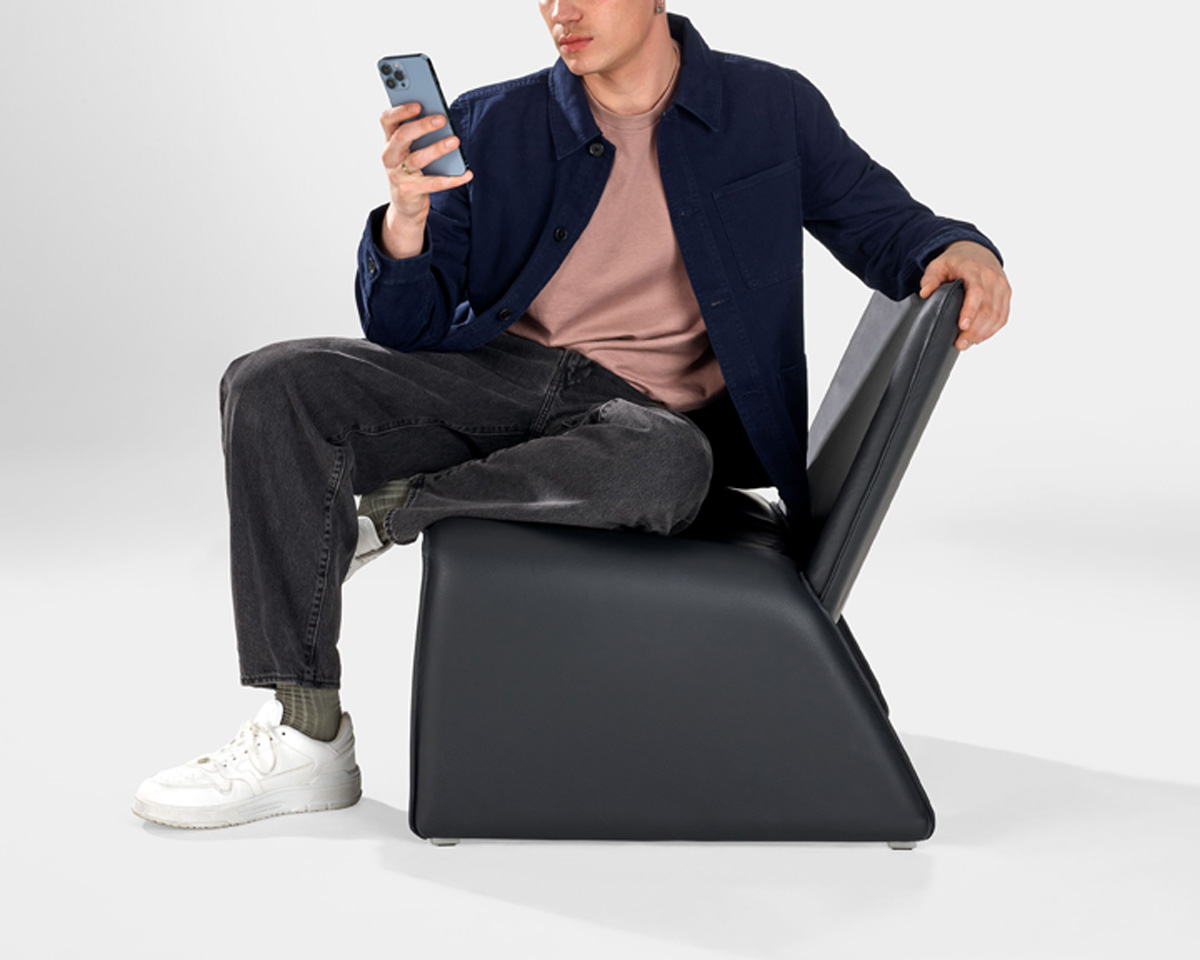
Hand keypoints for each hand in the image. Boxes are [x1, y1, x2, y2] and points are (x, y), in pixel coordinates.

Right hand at [379, 102, 472, 258]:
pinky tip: (466, 174)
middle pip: (402, 136)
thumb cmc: (411, 170)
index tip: (418, 103)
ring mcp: (398, 174)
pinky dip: (452, 179)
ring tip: (455, 141)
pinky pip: (433, 184)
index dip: (400, 110)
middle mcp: (390, 156)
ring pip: (417, 159)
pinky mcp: (409, 191)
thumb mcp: (410, 150)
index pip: (387, 120)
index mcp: (389, 141)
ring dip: (437, 149)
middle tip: (442, 119)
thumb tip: (441, 118)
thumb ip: (419, 134)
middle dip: (422, 126)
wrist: (405, 204)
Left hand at [918, 241, 1010, 350]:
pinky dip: (992, 329)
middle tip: (960, 344)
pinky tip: (979, 337)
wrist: (977, 252)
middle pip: (987, 308)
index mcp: (974, 269)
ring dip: (983, 333)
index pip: (976, 292)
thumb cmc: (956, 262)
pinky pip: (1003, 316)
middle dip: (974, 330)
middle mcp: (992, 278)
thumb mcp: (938, 265)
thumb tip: (925, 293)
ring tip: (967, 343)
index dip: (970, 310)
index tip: (962, 326)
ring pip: (997, 315)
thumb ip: (930, 278)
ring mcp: (1002, 286)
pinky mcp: (1006, 295)